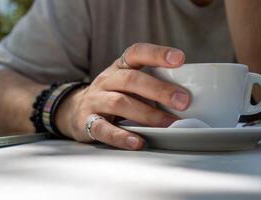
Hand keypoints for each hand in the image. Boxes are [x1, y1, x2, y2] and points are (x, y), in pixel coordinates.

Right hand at [56, 43, 189, 149]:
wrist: (76, 109)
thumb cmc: (113, 94)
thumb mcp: (128, 83)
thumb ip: (150, 84)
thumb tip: (184, 96)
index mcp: (119, 67)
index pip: (137, 52)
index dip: (157, 54)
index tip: (179, 59)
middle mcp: (107, 80)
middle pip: (131, 79)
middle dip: (159, 90)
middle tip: (183, 101)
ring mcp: (96, 100)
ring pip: (120, 103)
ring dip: (148, 114)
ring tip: (169, 124)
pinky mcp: (87, 121)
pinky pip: (103, 129)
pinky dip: (121, 137)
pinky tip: (138, 142)